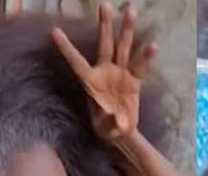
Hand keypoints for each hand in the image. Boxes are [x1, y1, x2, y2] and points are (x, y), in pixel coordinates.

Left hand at [52, 3, 156, 142]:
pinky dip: (147, 57)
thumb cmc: (106, 129)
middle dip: (105, 24)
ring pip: (124, 47)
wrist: (121, 131)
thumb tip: (118, 120)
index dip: (66, 48)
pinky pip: (141, 66)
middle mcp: (105, 72)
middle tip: (104, 5)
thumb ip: (110, 122)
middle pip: (104, 44)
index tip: (54, 31)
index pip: (76, 62)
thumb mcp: (104, 129)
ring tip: (132, 10)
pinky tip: (153, 45)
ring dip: (127, 29)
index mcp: (90, 82)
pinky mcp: (134, 80)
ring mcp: (120, 73)